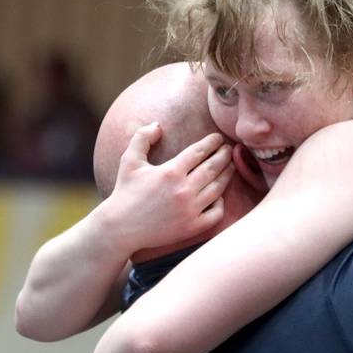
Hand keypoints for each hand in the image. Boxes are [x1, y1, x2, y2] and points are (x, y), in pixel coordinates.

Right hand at [100, 122, 234, 251]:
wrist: (120, 228)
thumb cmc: (125, 192)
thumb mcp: (129, 161)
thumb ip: (142, 138)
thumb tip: (158, 124)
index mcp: (170, 172)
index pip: (199, 152)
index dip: (211, 143)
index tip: (218, 138)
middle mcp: (184, 190)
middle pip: (213, 168)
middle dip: (224, 156)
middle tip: (230, 149)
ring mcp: (190, 210)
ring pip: (218, 188)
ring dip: (227, 175)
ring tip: (231, 166)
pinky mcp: (193, 227)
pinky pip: (217, 213)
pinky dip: (221, 203)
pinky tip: (219, 195)